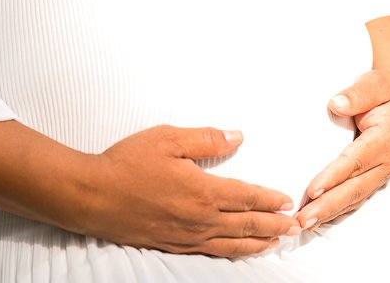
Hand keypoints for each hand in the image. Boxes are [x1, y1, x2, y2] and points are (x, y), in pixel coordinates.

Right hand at [76, 125, 300, 256]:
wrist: (93, 195)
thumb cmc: (127, 163)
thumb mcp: (167, 138)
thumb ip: (206, 139)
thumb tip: (237, 137)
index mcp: (201, 190)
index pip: (245, 196)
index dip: (268, 199)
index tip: (286, 201)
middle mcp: (199, 218)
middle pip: (245, 224)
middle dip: (273, 225)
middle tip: (295, 226)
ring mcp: (186, 236)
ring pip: (231, 244)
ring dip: (258, 243)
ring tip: (275, 242)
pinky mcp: (172, 244)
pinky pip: (211, 253)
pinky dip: (232, 253)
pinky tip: (237, 250)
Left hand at [295, 67, 389, 230]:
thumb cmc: (387, 90)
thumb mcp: (376, 83)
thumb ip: (357, 93)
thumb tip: (335, 103)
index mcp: (384, 139)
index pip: (354, 160)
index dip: (333, 176)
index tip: (312, 189)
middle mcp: (385, 162)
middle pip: (353, 188)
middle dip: (327, 206)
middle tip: (301, 220)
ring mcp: (381, 174)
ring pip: (354, 198)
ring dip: (330, 213)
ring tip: (304, 224)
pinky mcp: (375, 178)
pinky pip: (356, 198)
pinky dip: (338, 211)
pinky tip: (319, 219)